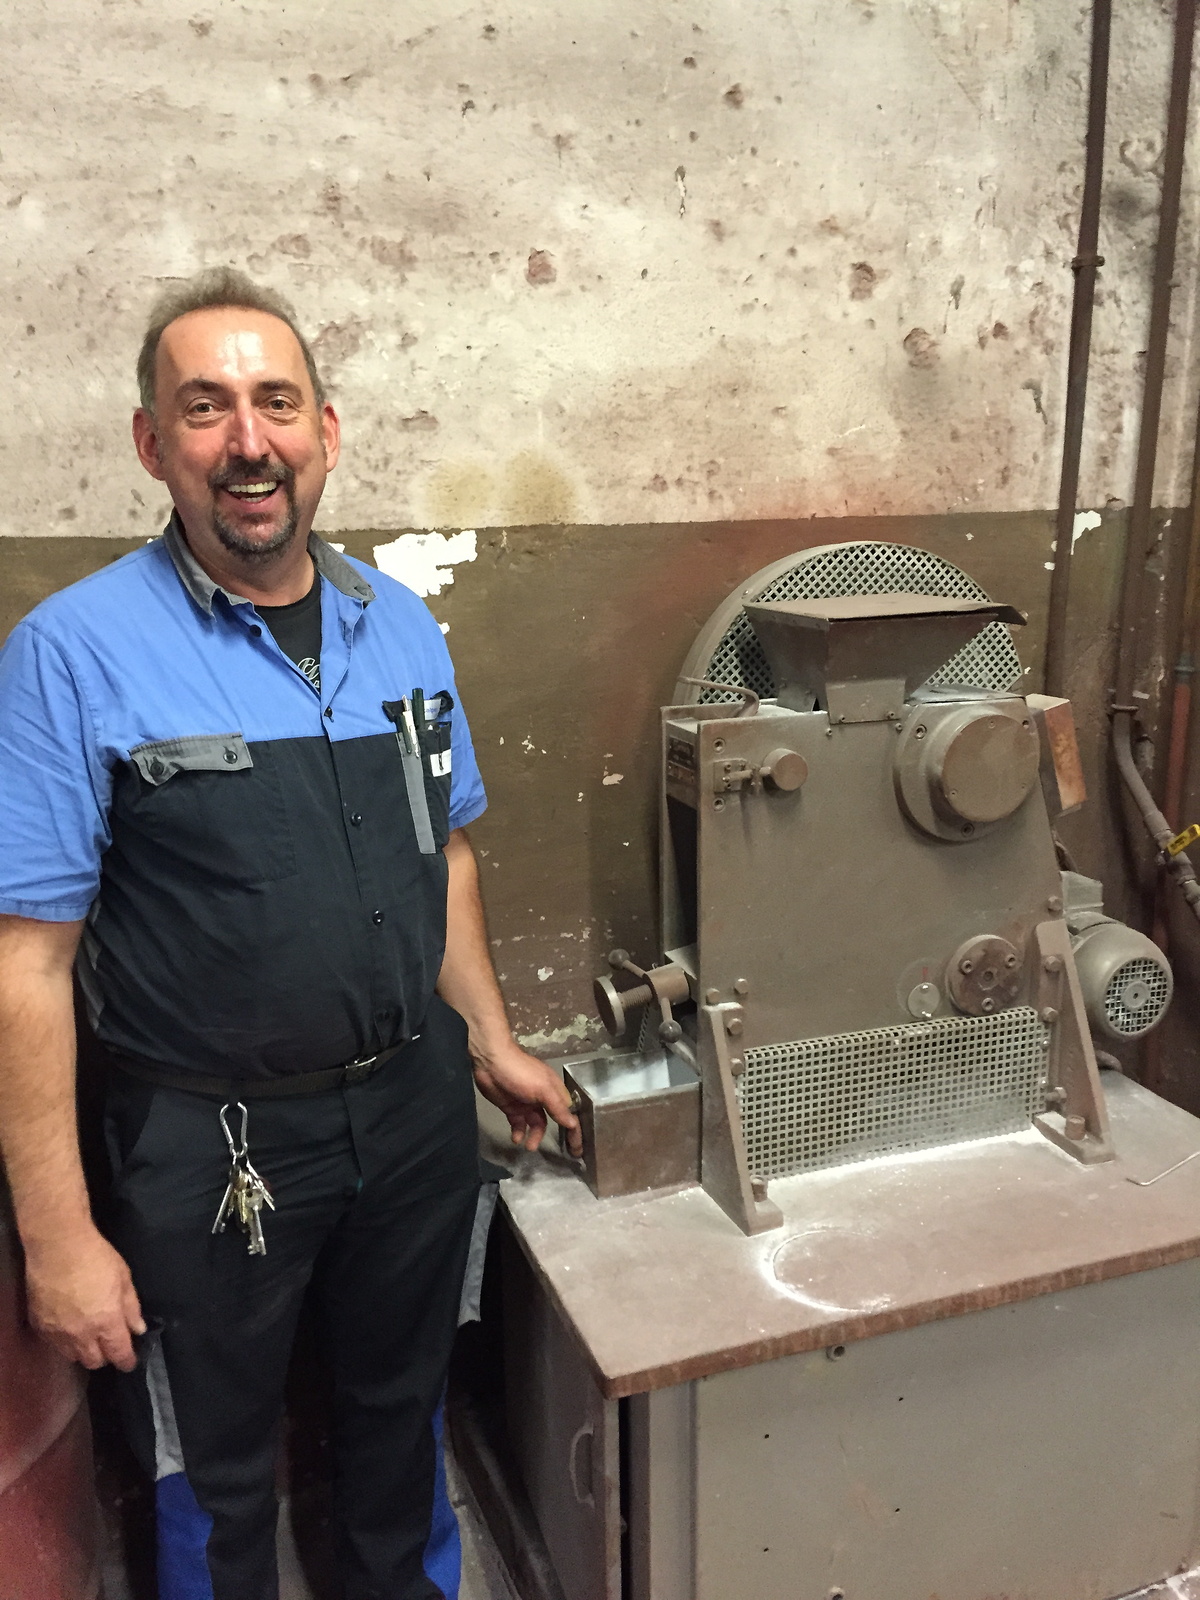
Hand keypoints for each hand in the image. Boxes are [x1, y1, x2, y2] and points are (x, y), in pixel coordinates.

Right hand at [24, 1226, 145, 1371]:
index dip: (126, 1361)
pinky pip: (54, 1345)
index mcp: (107, 1322)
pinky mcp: (40, 1326)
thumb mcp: (124, 1278)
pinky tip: (69, 1329)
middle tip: (109, 1344)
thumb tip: (138, 1329)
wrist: (58, 1246)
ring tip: (89, 1337)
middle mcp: (82, 1334)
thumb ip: (131, 1307)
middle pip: (94, 1361)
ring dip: (84, 1351)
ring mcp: (58, 1332)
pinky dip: (64, 1342)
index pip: (119, 1353)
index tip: (130, 1363)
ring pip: (73, 1356)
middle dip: (105, 1356)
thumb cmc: (96, 1257)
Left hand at [472, 1041, 581, 1156]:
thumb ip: (557, 1106)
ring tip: (529, 1146)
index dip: (574, 1129)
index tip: (577, 1148)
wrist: (490, 1062)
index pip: (569, 1112)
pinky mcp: (512, 1108)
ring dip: (534, 1136)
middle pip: (555, 1120)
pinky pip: (519, 1124)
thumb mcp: (543, 1088)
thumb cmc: (520, 1072)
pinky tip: (516, 1138)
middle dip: (558, 1135)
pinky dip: (519, 1132)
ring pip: (536, 1125)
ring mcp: (527, 1103)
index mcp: (554, 1090)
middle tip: (560, 1154)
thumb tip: (573, 1124)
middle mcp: (543, 1098)